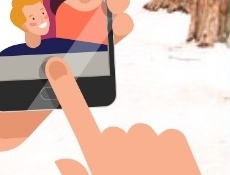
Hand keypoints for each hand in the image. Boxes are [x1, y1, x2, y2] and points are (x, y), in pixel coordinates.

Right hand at [46, 56, 200, 173]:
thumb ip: (78, 173)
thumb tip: (62, 161)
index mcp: (99, 155)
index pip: (77, 117)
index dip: (66, 90)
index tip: (56, 66)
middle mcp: (121, 143)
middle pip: (115, 135)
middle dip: (122, 150)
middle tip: (130, 172)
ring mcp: (148, 140)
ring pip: (142, 137)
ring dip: (147, 152)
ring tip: (153, 172)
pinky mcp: (173, 140)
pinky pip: (168, 138)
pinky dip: (171, 150)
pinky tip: (171, 167)